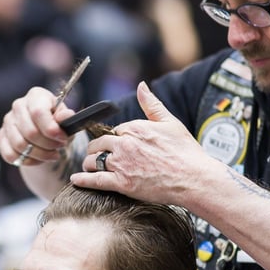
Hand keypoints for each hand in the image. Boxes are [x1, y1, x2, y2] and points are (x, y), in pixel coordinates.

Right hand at [0, 86, 74, 166]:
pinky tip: (39, 159)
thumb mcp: (66, 120)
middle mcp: (18, 105)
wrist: (46, 133)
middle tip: (59, 147)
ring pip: (20, 145)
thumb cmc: (57, 124)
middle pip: (30, 132)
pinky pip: (10, 155)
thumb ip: (66, 118)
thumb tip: (65, 116)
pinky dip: (27, 161)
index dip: (51, 129)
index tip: (63, 138)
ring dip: (40, 155)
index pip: (38, 112)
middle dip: (48, 145)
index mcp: (36, 96)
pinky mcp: (2, 136)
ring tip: (52, 154)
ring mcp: (8, 121)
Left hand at [69, 81, 216, 206]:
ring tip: (89, 167)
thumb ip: (152, 104)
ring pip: (94, 161)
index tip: (116, 144)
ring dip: (90, 163)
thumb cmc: (186, 152)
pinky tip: (76, 179)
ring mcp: (122, 164)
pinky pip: (95, 181)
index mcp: (135, 128)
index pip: (114, 131)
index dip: (115, 138)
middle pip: (99, 145)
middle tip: (96, 155)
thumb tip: (142, 86)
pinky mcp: (122, 184)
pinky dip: (83, 180)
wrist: (194, 178)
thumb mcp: (170, 122)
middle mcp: (125, 144)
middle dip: (96, 150)